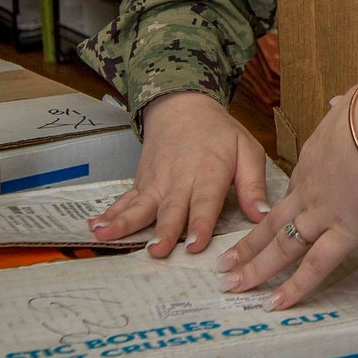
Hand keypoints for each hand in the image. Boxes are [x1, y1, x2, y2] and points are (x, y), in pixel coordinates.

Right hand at [88, 91, 268, 257]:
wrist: (182, 106)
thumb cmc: (219, 132)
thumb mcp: (247, 149)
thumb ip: (254, 185)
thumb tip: (263, 216)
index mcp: (209, 173)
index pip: (205, 202)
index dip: (200, 224)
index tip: (195, 245)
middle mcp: (179, 180)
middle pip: (171, 208)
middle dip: (164, 230)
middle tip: (156, 251)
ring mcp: (156, 182)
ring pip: (141, 206)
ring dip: (124, 222)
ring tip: (108, 236)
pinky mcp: (142, 183)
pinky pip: (125, 201)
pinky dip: (109, 214)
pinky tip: (94, 227)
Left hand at [215, 87, 357, 309]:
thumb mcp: (346, 103)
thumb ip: (339, 107)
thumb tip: (340, 100)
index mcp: (310, 163)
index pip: (289, 193)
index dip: (273, 213)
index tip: (263, 224)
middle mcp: (307, 192)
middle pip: (271, 224)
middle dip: (247, 246)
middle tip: (223, 265)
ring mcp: (322, 214)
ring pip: (282, 247)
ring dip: (256, 269)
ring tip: (233, 285)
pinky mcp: (345, 233)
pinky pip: (316, 266)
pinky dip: (295, 288)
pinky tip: (276, 304)